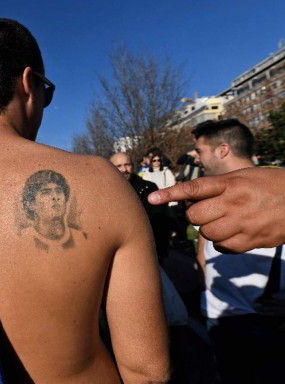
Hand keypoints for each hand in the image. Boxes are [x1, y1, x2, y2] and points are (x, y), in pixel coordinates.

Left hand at [148, 167, 284, 252]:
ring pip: (206, 233)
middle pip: (195, 215)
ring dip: (210, 229)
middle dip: (197, 215)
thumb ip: (219, 185)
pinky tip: (233, 234)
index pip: (194, 188)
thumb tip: (193, 196)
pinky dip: (222, 243)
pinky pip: (222, 247)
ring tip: (225, 222)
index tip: (151, 199)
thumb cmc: (271, 185)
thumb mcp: (245, 176)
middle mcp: (234, 203)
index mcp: (231, 184)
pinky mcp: (252, 240)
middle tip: (211, 211)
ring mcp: (243, 223)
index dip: (170, 193)